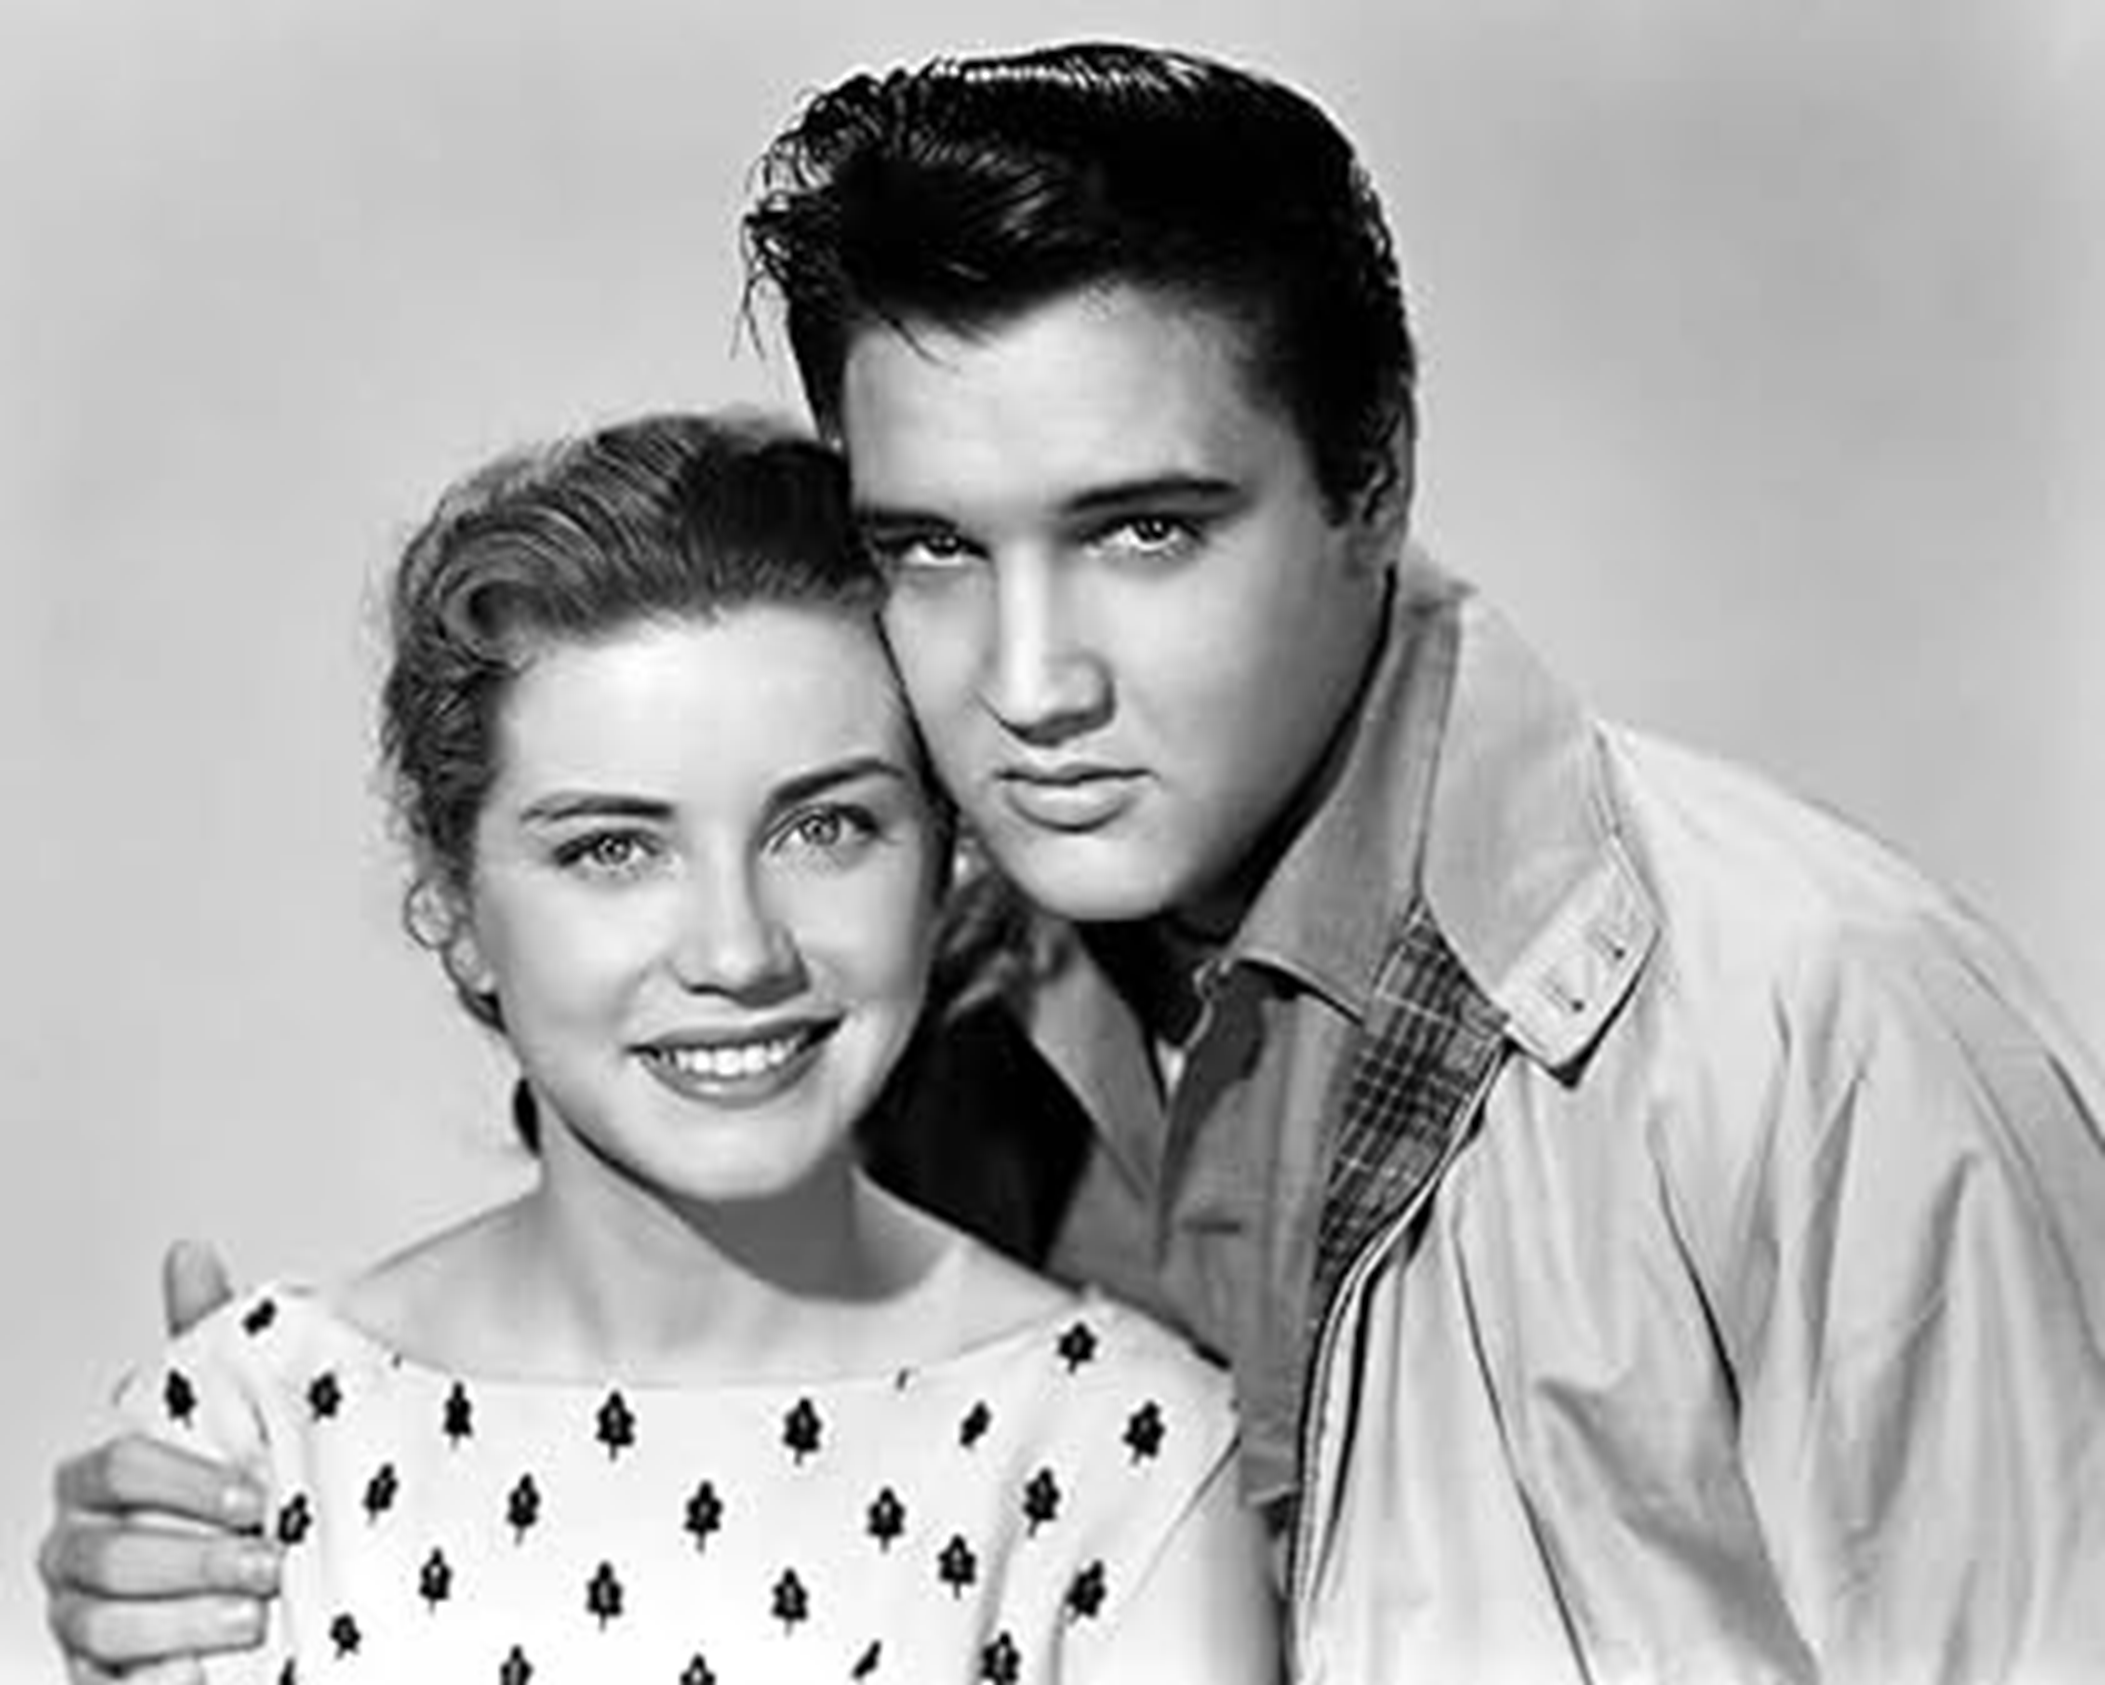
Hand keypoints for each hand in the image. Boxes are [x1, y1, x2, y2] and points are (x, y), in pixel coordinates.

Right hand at [41, 1241, 276, 1679]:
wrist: (250, 1588)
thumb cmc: (230, 1494)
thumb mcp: (229, 1415)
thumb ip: (203, 1339)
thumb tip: (187, 1251)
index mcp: (100, 1479)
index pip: (119, 1468)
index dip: (185, 1481)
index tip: (256, 1493)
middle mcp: (75, 1546)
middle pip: (111, 1553)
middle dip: (193, 1558)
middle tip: (268, 1559)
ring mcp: (77, 1613)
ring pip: (105, 1621)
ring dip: (186, 1618)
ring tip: (257, 1613)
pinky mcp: (96, 1675)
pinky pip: (110, 1680)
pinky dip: (165, 1670)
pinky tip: (217, 1665)